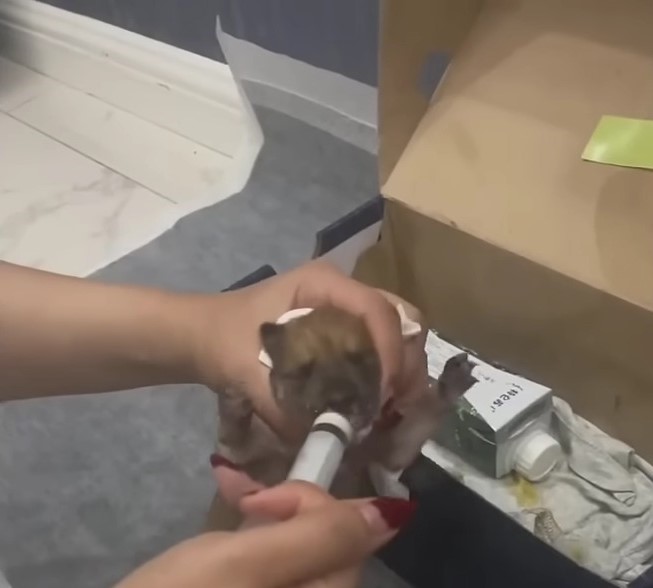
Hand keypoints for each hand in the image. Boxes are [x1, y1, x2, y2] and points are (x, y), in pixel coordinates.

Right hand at [116, 481, 414, 587]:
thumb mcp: (249, 565)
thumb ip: (324, 537)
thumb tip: (397, 513)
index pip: (349, 538)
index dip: (309, 505)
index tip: (257, 502)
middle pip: (325, 545)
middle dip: (285, 507)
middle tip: (241, 496)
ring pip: (298, 550)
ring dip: (269, 516)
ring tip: (229, 493)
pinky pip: (275, 566)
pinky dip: (256, 540)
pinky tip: (232, 515)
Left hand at [193, 260, 427, 442]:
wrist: (204, 333)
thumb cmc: (222, 339)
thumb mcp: (244, 370)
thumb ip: (280, 406)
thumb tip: (322, 440)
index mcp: (322, 283)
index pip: (376, 310)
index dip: (390, 352)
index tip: (383, 395)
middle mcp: (343, 290)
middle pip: (400, 318)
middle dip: (405, 364)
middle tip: (394, 406)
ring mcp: (346, 307)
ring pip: (397, 332)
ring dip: (401, 371)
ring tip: (388, 409)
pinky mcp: (344, 327)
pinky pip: (381, 345)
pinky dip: (388, 374)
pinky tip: (375, 403)